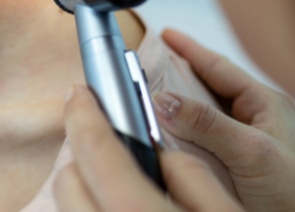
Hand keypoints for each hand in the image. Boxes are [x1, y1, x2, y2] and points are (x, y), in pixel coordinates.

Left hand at [54, 84, 242, 211]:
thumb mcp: (226, 209)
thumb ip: (190, 173)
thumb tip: (161, 150)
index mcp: (135, 211)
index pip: (94, 149)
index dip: (83, 111)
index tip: (79, 93)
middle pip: (67, 180)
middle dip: (80, 149)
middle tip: (103, 133)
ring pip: (68, 206)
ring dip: (82, 181)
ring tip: (112, 170)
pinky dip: (89, 204)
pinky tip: (114, 200)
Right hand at [155, 29, 294, 211]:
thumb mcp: (252, 153)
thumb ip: (208, 125)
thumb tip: (165, 100)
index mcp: (265, 104)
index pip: (219, 67)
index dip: (189, 49)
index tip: (164, 34)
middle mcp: (255, 119)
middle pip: (207, 89)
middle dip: (176, 77)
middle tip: (145, 67)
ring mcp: (246, 144)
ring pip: (202, 117)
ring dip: (177, 110)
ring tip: (147, 100)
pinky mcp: (237, 168)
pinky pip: (202, 143)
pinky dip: (182, 138)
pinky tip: (166, 139)